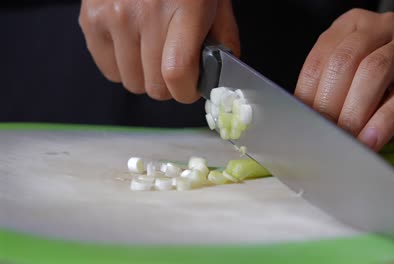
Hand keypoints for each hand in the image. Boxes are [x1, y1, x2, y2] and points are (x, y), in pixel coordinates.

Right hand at [79, 0, 239, 102]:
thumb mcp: (216, 4)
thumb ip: (223, 42)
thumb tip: (219, 79)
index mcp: (186, 9)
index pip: (177, 72)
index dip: (186, 91)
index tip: (189, 88)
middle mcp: (146, 13)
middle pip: (154, 85)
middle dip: (168, 86)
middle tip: (173, 67)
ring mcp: (114, 17)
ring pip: (131, 82)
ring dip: (145, 77)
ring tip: (152, 52)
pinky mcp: (91, 19)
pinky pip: (108, 70)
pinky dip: (123, 67)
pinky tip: (133, 46)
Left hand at [294, 9, 393, 150]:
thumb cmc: (376, 86)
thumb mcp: (346, 82)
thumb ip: (326, 92)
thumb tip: (306, 122)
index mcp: (350, 25)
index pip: (319, 59)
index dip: (308, 95)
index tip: (305, 124)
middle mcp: (381, 26)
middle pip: (345, 61)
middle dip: (330, 103)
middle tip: (325, 134)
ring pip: (374, 71)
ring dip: (354, 111)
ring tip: (347, 140)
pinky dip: (383, 122)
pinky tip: (371, 141)